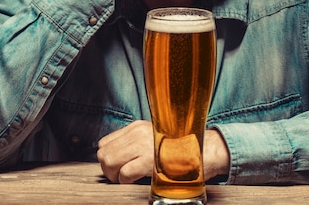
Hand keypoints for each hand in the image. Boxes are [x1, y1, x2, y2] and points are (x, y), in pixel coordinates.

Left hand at [96, 120, 229, 183]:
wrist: (205, 150)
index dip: (108, 157)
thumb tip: (121, 157)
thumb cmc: (182, 148)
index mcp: (138, 127)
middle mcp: (137, 133)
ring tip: (125, 180)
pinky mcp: (149, 160)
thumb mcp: (156, 138)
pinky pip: (124, 173)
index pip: (106, 142)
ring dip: (113, 175)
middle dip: (107, 169)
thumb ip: (138, 143)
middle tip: (118, 177)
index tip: (116, 167)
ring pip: (109, 161)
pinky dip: (124, 181)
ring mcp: (143, 145)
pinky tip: (135, 182)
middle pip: (103, 152)